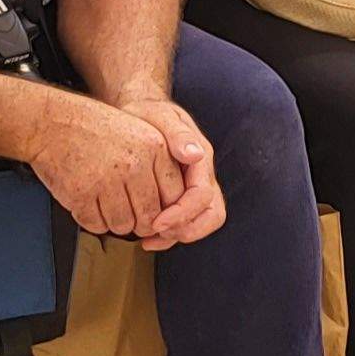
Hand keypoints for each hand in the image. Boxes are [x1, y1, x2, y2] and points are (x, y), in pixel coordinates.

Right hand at [29, 94, 186, 239]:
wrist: (53, 122)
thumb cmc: (96, 129)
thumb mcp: (141, 131)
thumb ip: (162, 163)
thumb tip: (175, 204)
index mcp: (155, 147)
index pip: (175, 196)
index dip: (166, 210)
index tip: (155, 210)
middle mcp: (135, 164)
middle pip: (150, 217)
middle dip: (141, 222)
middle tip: (131, 215)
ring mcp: (107, 180)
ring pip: (123, 225)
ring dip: (117, 223)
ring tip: (109, 207)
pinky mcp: (81, 194)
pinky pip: (96, 225)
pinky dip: (93, 221)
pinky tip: (91, 205)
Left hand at [115, 98, 224, 248]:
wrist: (141, 115)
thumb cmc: (150, 115)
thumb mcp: (161, 117)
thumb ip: (178, 135)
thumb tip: (195, 154)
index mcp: (201, 159)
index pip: (202, 195)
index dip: (182, 213)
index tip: (157, 222)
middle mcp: (202, 177)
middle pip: (213, 214)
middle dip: (187, 228)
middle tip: (156, 231)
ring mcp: (194, 189)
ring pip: (202, 223)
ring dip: (178, 236)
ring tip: (148, 239)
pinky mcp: (181, 198)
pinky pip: (185, 225)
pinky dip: (168, 237)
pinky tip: (145, 240)